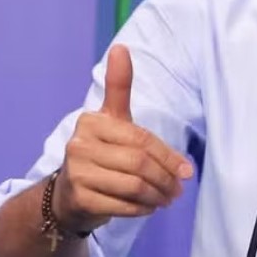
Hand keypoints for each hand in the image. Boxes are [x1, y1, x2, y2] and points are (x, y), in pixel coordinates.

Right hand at [52, 44, 193, 233]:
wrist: (69, 194)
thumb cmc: (102, 151)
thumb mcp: (112, 119)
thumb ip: (119, 87)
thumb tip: (121, 47)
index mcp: (92, 121)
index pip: (142, 139)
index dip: (169, 156)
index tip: (187, 171)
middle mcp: (79, 144)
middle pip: (139, 163)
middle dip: (165, 179)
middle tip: (178, 190)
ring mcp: (76, 172)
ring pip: (133, 186)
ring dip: (157, 195)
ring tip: (167, 198)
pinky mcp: (78, 197)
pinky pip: (122, 205)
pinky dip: (141, 209)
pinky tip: (148, 207)